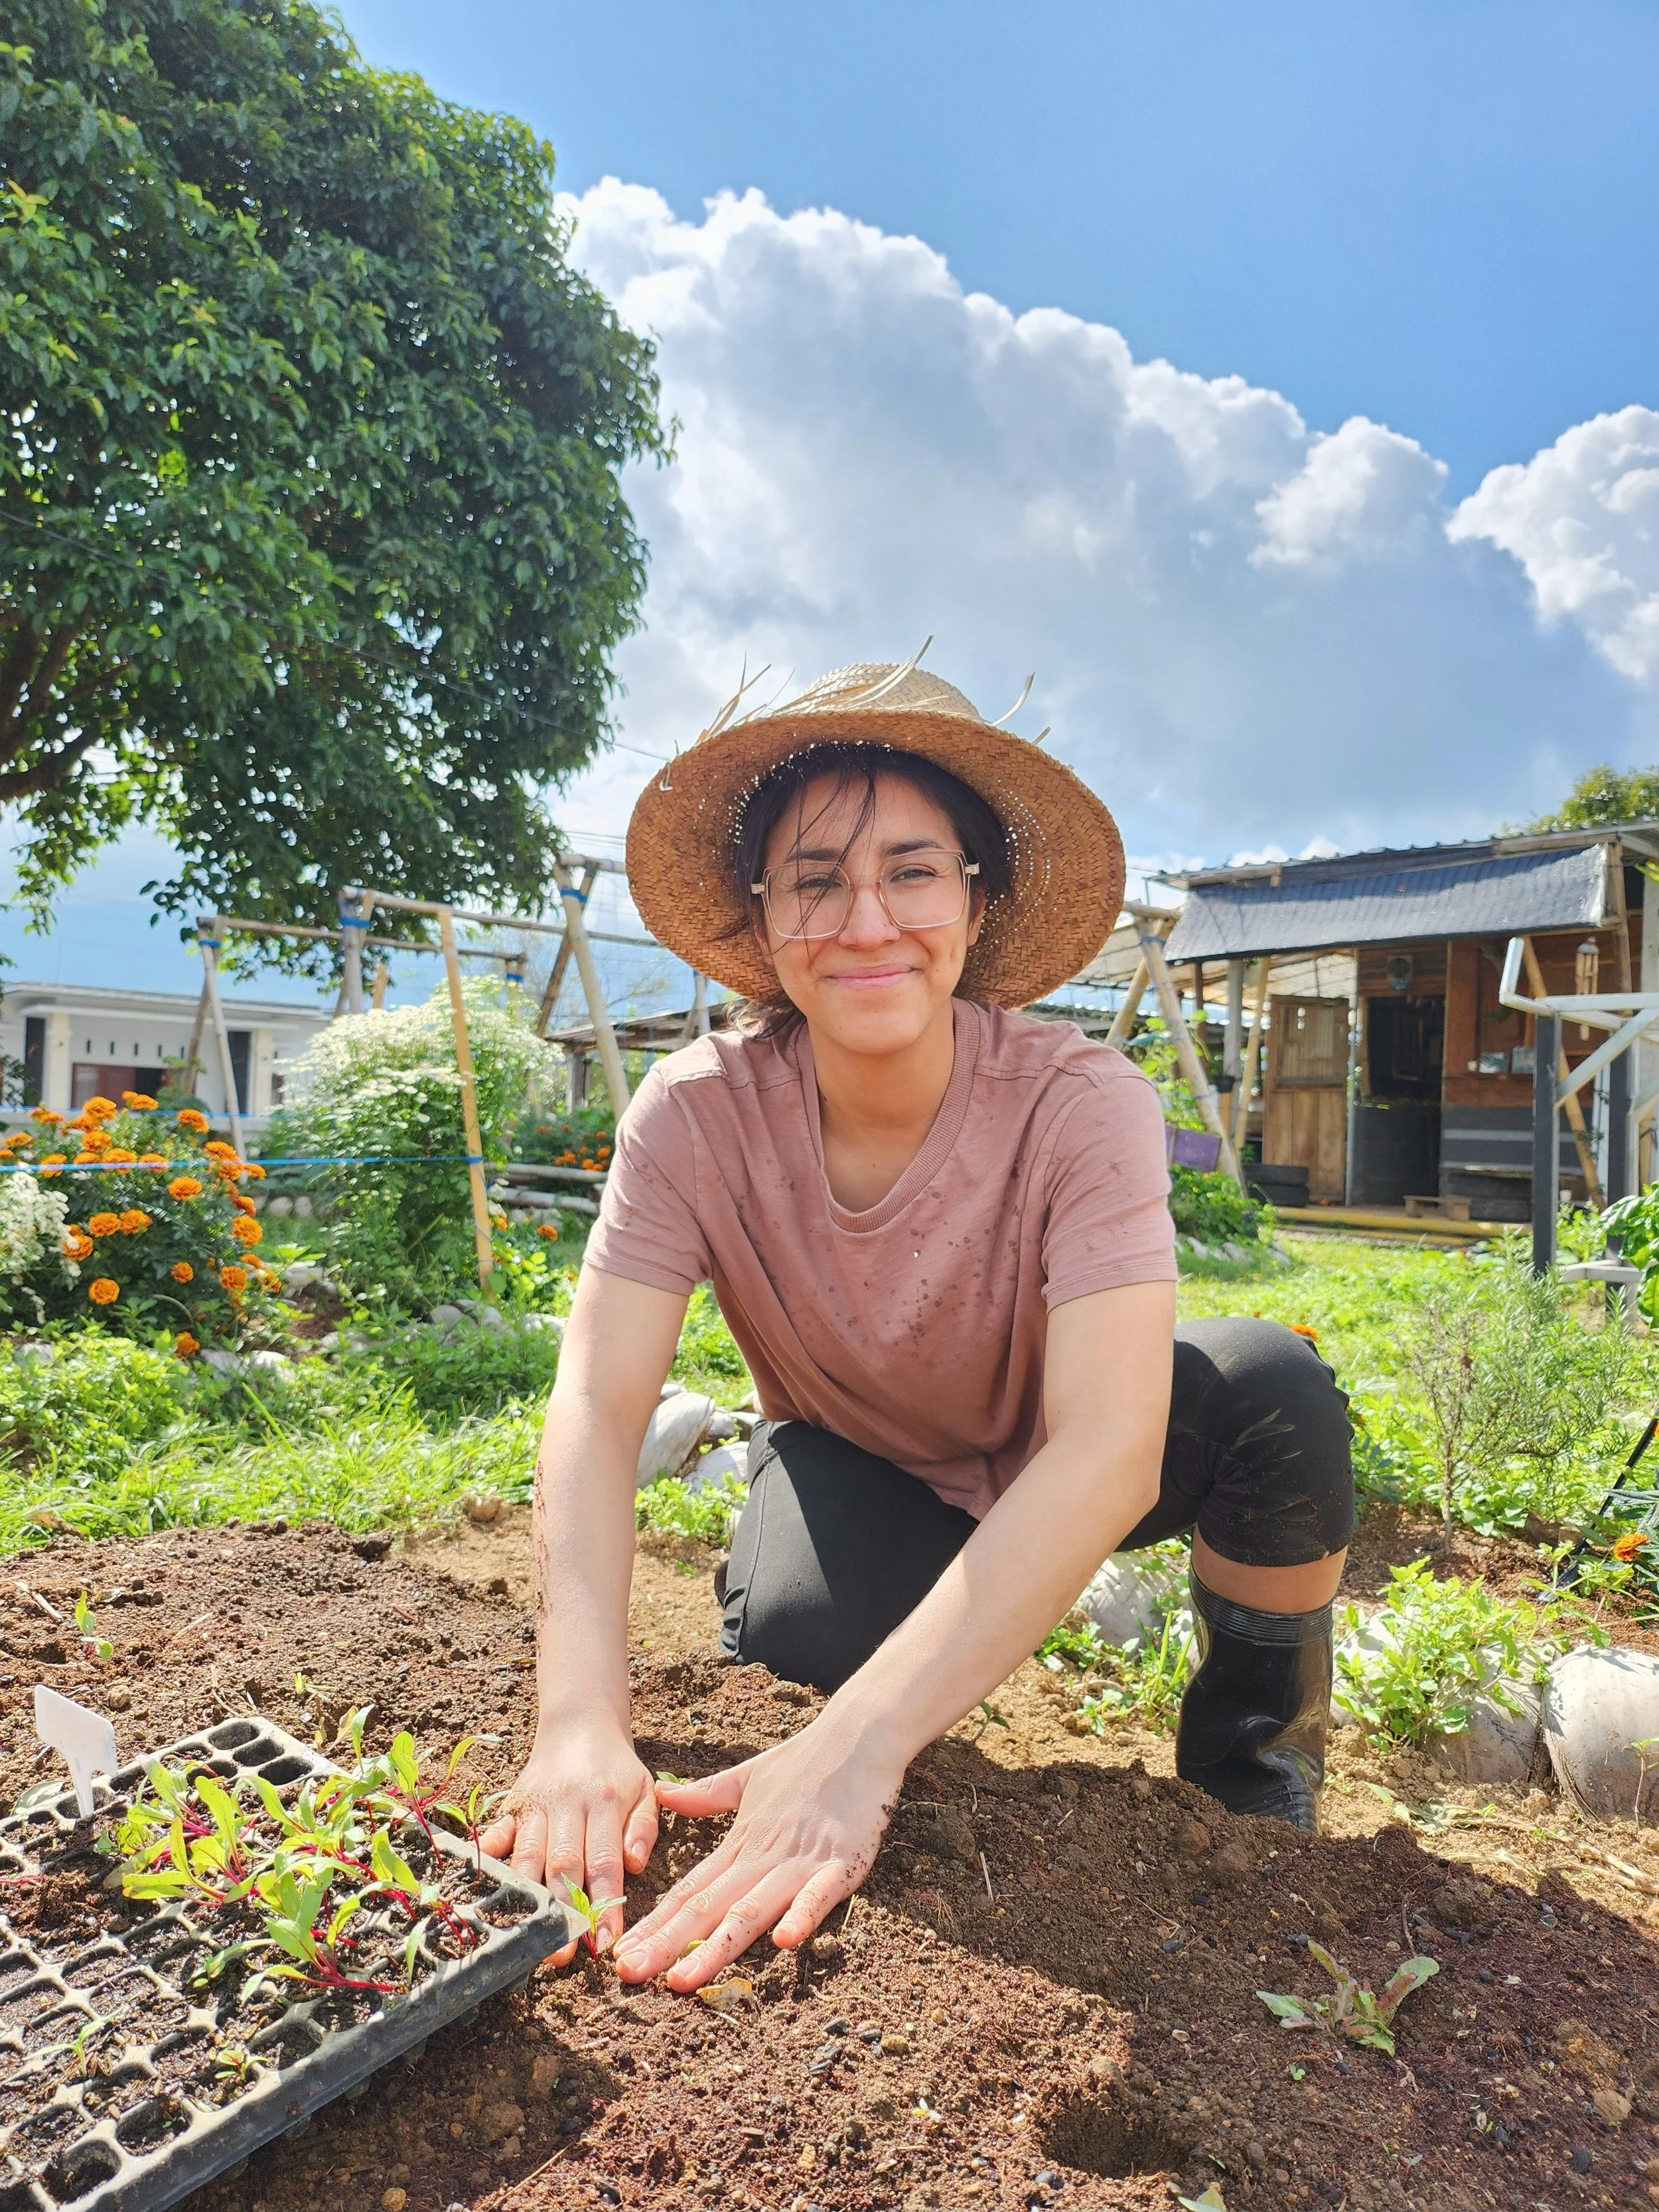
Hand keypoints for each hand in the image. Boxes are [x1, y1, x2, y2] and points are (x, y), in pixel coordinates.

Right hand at [479, 1716, 657, 1963]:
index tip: (605, 1943)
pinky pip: (497, 1835)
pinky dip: (488, 1860)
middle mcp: (567, 1806)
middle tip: (562, 1955)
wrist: (579, 1723)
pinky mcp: (512, 1806)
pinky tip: (481, 1890)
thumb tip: (634, 1865)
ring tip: (529, 1941)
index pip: (606, 1861)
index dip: (605, 1904)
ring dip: (528, 1900)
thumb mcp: (645, 1789)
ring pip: (528, 1857)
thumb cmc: (616, 1768)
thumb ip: (644, 1828)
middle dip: (562, 1912)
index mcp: (604, 1803)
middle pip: (563, 1864)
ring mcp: (536, 1807)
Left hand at [611, 1716, 901, 1991]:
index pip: (689, 1890)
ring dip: (716, 1947)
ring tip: (683, 1979)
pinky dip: (801, 1916)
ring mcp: (801, 1863)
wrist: (859, 1736)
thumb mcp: (748, 1776)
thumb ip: (706, 1794)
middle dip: (668, 1945)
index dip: (655, 1924)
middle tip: (630, 1974)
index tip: (622, 1953)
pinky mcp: (842, 1864)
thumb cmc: (805, 1760)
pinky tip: (782, 1942)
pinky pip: (819, 1895)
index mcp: (741, 1843)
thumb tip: (663, 1793)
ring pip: (752, 1911)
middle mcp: (764, 1858)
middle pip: (709, 1908)